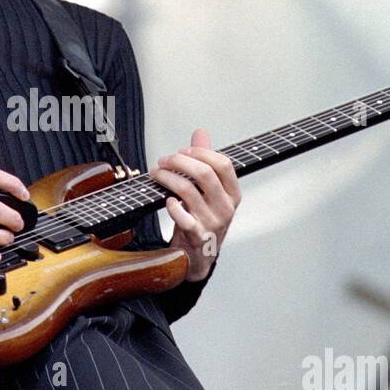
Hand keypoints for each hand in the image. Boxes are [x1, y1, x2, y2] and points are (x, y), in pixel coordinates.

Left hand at [148, 127, 240, 281]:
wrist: (198, 256)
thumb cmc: (203, 220)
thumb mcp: (209, 192)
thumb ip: (205, 162)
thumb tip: (200, 133)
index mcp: (232, 194)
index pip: (224, 164)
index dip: (201, 153)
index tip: (183, 151)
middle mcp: (226, 208)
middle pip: (204, 174)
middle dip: (179, 162)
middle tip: (164, 161)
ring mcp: (212, 223)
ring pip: (188, 191)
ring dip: (167, 178)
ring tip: (156, 174)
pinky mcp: (196, 236)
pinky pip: (182, 217)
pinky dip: (171, 205)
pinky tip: (166, 200)